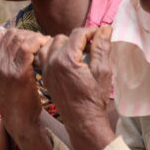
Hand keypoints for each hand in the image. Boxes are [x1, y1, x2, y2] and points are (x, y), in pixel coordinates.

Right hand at [0, 28, 51, 149]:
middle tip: (40, 40)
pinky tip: (45, 46)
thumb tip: (6, 43)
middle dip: (28, 34)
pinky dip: (39, 43)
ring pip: (20, 39)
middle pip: (12, 34)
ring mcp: (4, 68)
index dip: (17, 33)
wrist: (19, 121)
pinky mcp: (18, 74)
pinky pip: (28, 47)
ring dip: (36, 38)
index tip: (29, 39)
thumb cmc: (14, 99)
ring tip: (45, 43)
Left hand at [39, 26, 114, 149]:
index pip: (78, 34)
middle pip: (63, 37)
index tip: (101, 34)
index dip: (91, 31)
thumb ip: (102, 47)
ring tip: (78, 52)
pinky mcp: (44, 75)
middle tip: (92, 47)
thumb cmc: (95, 98)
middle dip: (78, 39)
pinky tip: (66, 59)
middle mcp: (52, 62)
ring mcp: (45, 69)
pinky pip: (44, 55)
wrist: (82, 120)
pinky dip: (54, 52)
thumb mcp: (103, 71)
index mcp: (66, 59)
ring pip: (51, 44)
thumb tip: (105, 28)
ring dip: (65, 44)